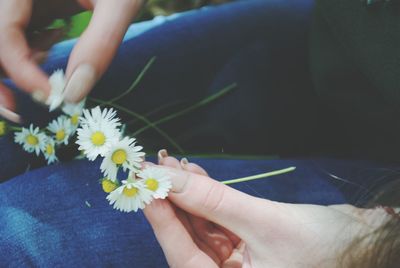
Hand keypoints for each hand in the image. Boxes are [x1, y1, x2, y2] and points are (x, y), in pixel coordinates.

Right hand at [0, 0, 142, 121]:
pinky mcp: (28, 4)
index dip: (20, 69)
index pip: (3, 30)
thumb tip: (73, 93)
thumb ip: (100, 44)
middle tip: (15, 109)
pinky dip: (26, 50)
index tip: (50, 96)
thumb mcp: (120, 3)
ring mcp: (19, 0)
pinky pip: (14, 32)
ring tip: (45, 73)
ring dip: (13, 65)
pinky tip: (54, 39)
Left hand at [144, 152, 388, 267]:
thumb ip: (215, 201)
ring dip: (188, 195)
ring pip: (201, 226)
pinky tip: (194, 174)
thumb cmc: (323, 244)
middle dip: (173, 203)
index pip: (184, 258)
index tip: (146, 189)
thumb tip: (171, 178)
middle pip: (189, 240)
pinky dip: (206, 196)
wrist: (361, 240)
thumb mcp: (264, 222)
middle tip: (155, 171)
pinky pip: (217, 218)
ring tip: (173, 165)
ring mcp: (236, 260)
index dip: (163, 222)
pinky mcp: (243, 242)